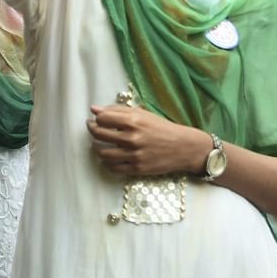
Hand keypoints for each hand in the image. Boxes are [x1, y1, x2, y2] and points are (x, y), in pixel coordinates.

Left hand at [87, 105, 208, 176]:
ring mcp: (134, 154)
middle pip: (99, 134)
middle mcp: (132, 137)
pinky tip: (110, 157)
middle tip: (93, 129)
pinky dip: (107, 163)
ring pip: (103, 153)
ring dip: (98, 148)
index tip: (97, 119)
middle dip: (93, 130)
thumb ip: (119, 110)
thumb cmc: (163, 128)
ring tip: (100, 145)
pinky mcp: (136, 168)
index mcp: (134, 120)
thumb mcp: (143, 114)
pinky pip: (113, 168)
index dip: (97, 118)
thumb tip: (94, 109)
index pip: (102, 118)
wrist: (183, 147)